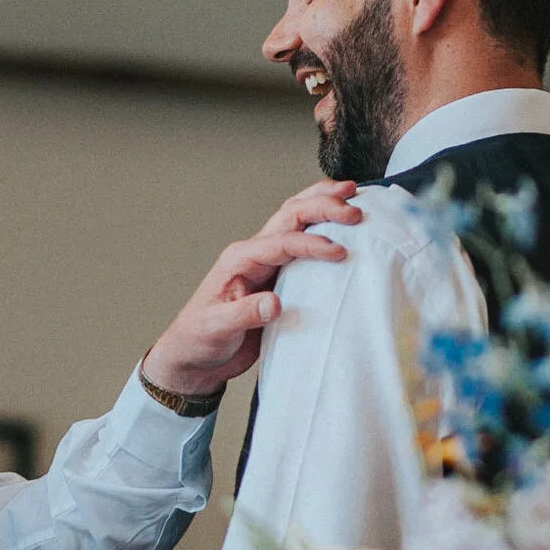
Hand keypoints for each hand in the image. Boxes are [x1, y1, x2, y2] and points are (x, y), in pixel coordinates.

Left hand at [141, 181, 362, 397]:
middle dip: (323, 206)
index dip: (312, 244)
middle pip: (291, 215)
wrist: (196, 356)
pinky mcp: (280, 276)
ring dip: (323, 203)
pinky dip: (323, 226)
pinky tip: (341, 223)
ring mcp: (268, 262)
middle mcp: (254, 253)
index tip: (338, 252)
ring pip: (296, 219)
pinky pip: (303, 242)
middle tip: (353, 210)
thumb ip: (245, 314)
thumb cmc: (199, 337)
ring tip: (351, 193)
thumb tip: (275, 303)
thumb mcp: (217, 327)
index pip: (281, 242)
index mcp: (239, 259)